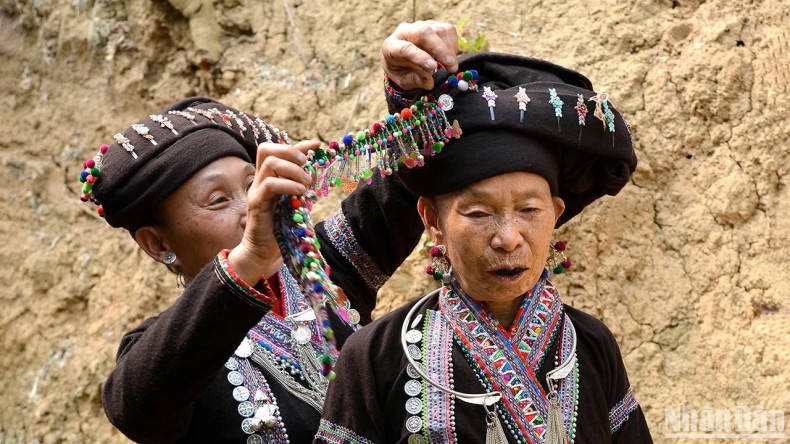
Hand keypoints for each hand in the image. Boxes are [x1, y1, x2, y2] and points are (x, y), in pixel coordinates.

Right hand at [228, 140, 318, 283]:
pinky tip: (300, 193)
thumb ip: (300, 186)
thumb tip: (316, 172)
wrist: (263, 251)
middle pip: (267, 149)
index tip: (317, 145)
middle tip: (307, 165)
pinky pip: (270, 185)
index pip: (277, 150)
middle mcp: (259, 180)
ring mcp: (256, 190)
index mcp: (268, 177)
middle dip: (291, 152)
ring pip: (270, 164)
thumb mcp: (294, 202)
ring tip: (306, 184)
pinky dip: (288, 185)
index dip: (298, 145)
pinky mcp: (256, 203)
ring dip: (293, 170)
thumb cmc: (281, 228)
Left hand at [382, 20, 458, 90]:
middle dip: (440, 49)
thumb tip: (429, 82)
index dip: (420, 57)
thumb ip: (415, 80)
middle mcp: (405, 31)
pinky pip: (448, 30)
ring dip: (449, 49)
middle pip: (424, 32)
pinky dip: (453, 45)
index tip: (433, 67)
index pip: (406, 48)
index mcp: (391, 46)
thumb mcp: (403, 80)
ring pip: (439, 30)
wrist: (402, 58)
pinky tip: (450, 57)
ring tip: (451, 66)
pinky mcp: (433, 25)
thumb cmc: (402, 70)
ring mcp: (420, 25)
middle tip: (451, 67)